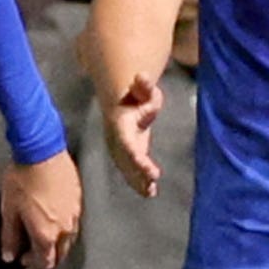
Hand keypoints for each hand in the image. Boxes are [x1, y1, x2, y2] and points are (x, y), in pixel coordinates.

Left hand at [0, 152, 82, 268]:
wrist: (42, 150)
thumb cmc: (22, 181)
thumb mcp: (9, 211)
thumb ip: (10, 237)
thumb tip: (9, 257)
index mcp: (47, 235)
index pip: (44, 263)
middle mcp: (65, 229)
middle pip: (59, 255)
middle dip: (46, 261)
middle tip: (31, 260)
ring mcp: (75, 214)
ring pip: (68, 240)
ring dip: (55, 246)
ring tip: (41, 242)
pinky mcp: (79, 199)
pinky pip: (72, 224)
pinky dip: (62, 231)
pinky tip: (53, 223)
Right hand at [98, 74, 162, 197]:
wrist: (123, 106)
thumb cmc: (136, 97)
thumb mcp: (143, 89)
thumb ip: (144, 86)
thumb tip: (142, 76)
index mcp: (120, 126)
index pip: (127, 143)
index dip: (135, 156)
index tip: (146, 165)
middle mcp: (118, 142)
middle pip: (126, 160)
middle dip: (137, 171)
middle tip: (151, 179)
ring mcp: (121, 151)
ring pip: (128, 169)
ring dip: (138, 181)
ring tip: (150, 191)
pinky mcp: (128, 158)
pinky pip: (132, 173)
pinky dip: (139, 183)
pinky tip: (150, 193)